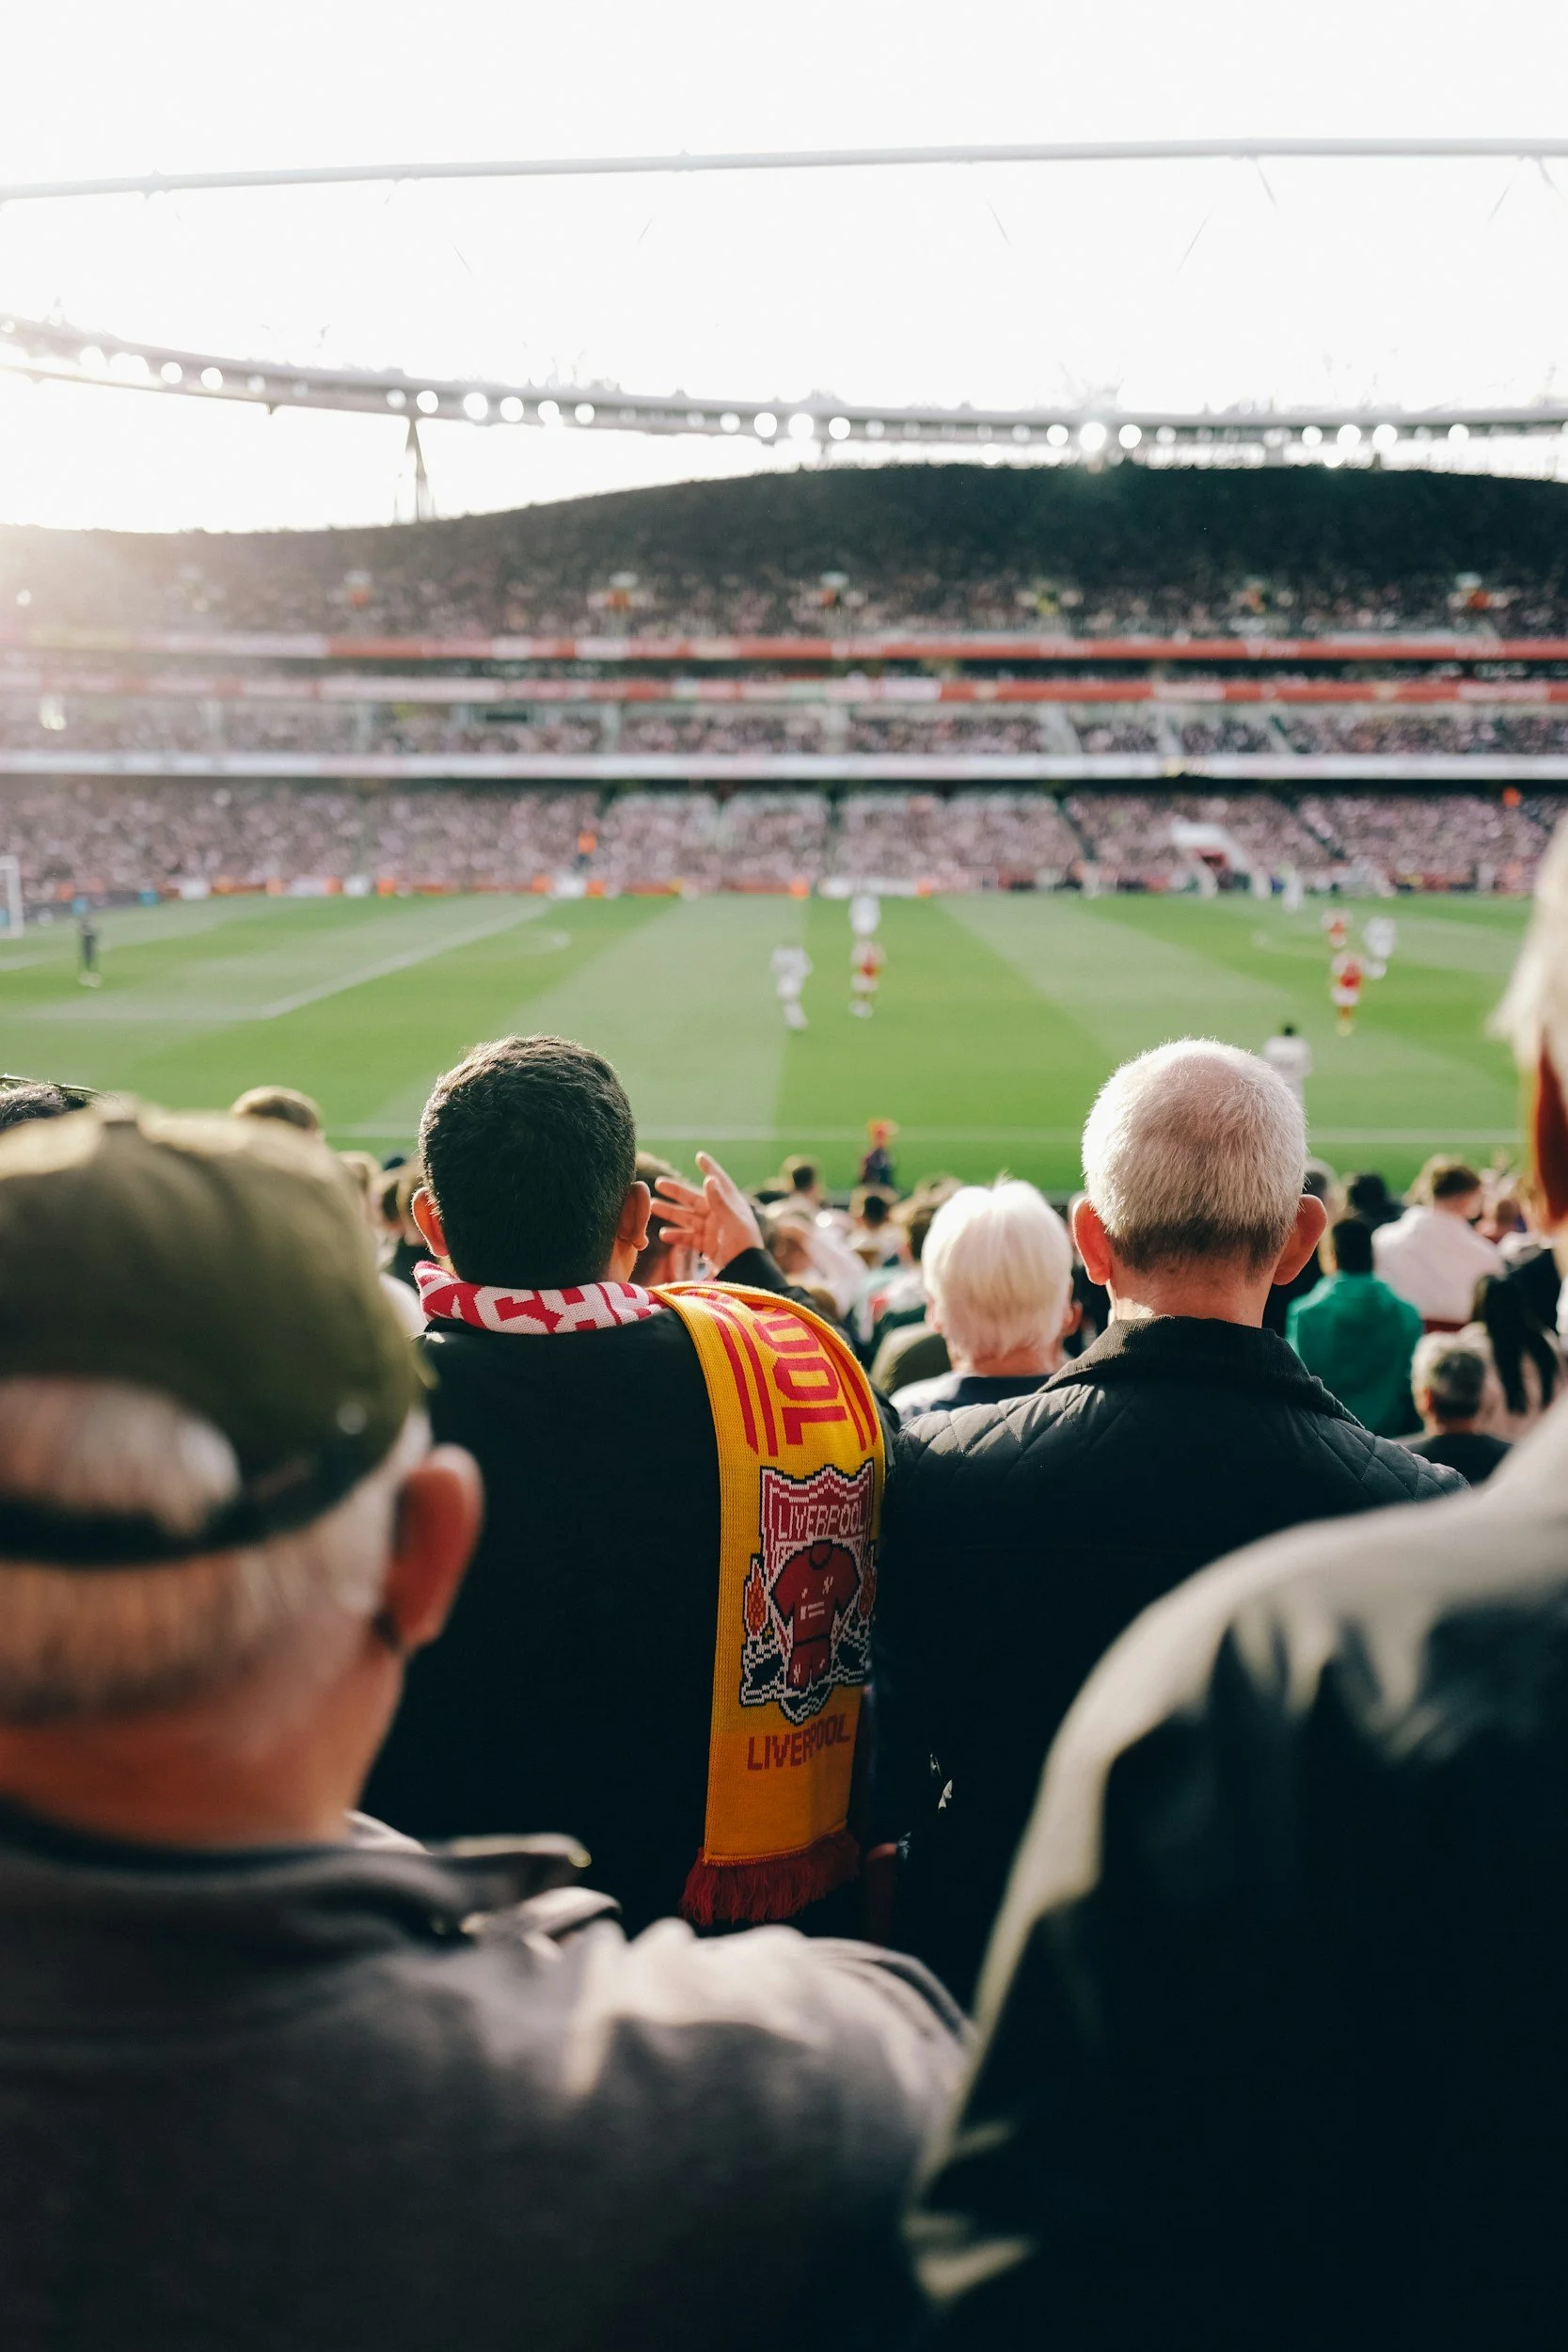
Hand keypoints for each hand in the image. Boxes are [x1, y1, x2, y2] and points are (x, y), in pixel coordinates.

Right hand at [652, 1152, 763, 1273]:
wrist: (746, 1271)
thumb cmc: (745, 1244)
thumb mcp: (733, 1221)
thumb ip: (720, 1201)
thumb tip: (709, 1179)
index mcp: (730, 1204)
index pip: (718, 1181)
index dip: (710, 1168)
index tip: (699, 1156)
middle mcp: (720, 1215)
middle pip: (694, 1199)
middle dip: (677, 1191)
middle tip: (659, 1183)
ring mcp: (712, 1230)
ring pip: (687, 1218)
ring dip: (671, 1212)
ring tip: (653, 1206)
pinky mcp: (707, 1246)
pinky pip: (689, 1238)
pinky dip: (677, 1236)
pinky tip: (664, 1235)